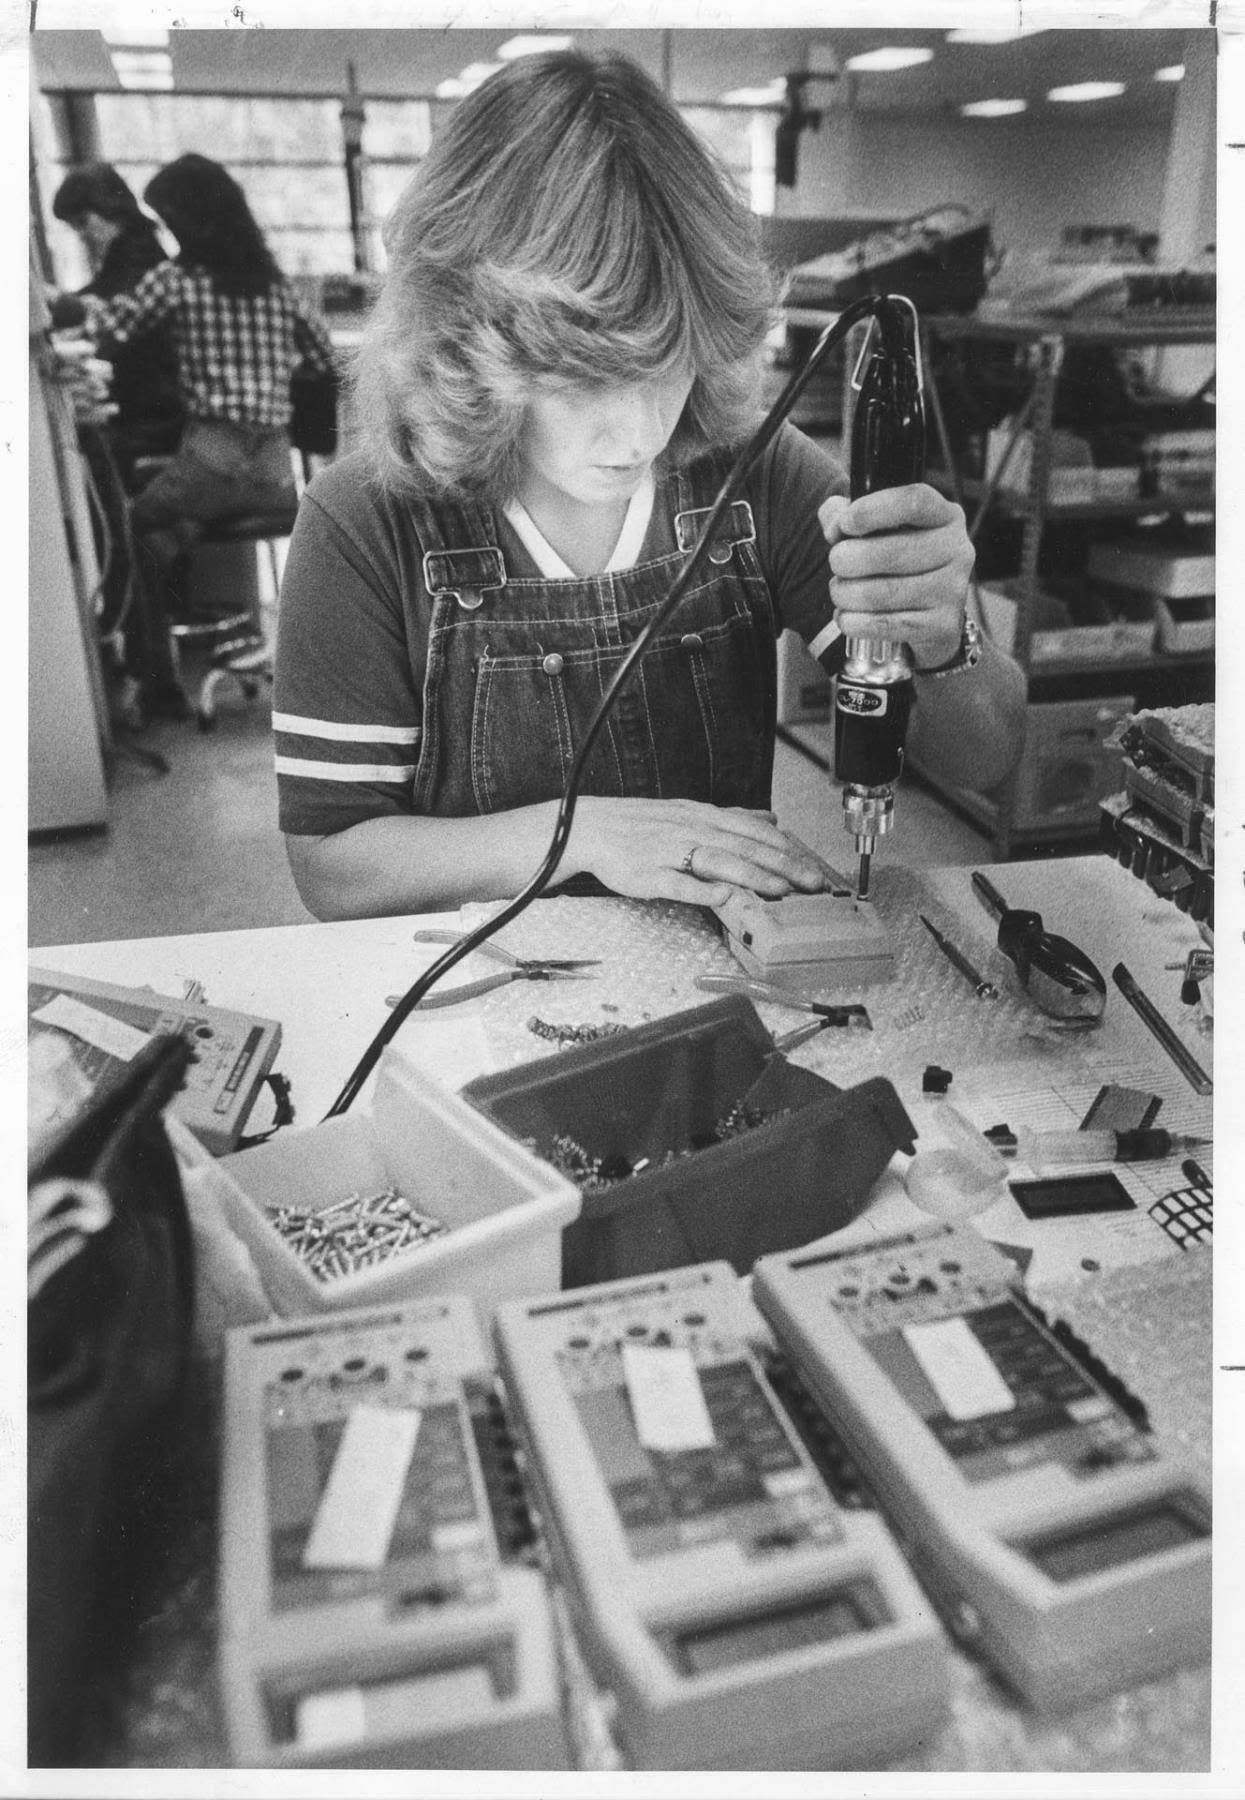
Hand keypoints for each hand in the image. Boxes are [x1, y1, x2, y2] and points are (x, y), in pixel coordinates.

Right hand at [568, 798, 830, 907]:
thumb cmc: (642, 824)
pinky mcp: (649, 874)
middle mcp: (692, 831)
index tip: (813, 866)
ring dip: (753, 875)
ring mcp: (671, 852)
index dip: (787, 850)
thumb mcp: (690, 811)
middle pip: (744, 847)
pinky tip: (723, 895)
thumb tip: (770, 818)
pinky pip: (678, 882)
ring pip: (718, 862)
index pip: (753, 832)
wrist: (593, 827)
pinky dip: (701, 888)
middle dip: (783, 865)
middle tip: (813, 883)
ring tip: (782, 890)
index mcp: (703, 816)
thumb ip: (732, 818)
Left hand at [818, 484, 974, 670]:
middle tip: (836, 563)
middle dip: (848, 559)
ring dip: (847, 593)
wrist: (928, 615)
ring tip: (839, 590)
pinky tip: (845, 616)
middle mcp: (956, 550)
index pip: (913, 502)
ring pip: (885, 593)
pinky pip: (886, 625)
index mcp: (944, 515)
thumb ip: (846, 515)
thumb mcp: (878, 528)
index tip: (844, 524)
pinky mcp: (941, 625)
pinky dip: (855, 621)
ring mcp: (951, 590)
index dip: (871, 511)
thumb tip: (835, 526)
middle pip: (892, 552)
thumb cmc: (898, 561)